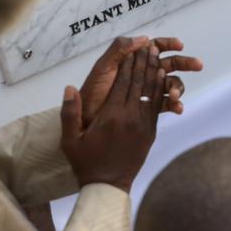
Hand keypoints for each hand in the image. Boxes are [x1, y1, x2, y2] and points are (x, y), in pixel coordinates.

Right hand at [62, 44, 163, 190]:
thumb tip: (69, 87)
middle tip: (148, 44)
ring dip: (154, 71)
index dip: (128, 62)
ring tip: (157, 55)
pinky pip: (157, 105)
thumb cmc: (86, 163)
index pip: (122, 82)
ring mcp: (143, 124)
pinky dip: (159, 89)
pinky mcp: (150, 132)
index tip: (131, 47)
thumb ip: (69, 113)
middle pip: (140, 82)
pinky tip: (161, 78)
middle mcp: (130, 117)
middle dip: (144, 61)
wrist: (108, 187)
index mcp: (111, 116)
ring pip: (152, 91)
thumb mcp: (70, 140)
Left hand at [80, 36, 202, 123]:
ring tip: (176, 96)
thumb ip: (120, 50)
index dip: (169, 44)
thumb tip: (144, 39)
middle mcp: (143, 74)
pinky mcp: (150, 108)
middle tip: (198, 65)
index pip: (156, 46)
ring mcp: (148, 91)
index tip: (179, 45)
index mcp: (134, 60)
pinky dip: (175, 105)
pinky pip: (167, 104)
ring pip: (171, 83)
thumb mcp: (103, 67)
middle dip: (186, 63)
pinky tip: (178, 108)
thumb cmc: (92, 93)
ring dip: (178, 87)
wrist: (86, 122)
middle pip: (170, 64)